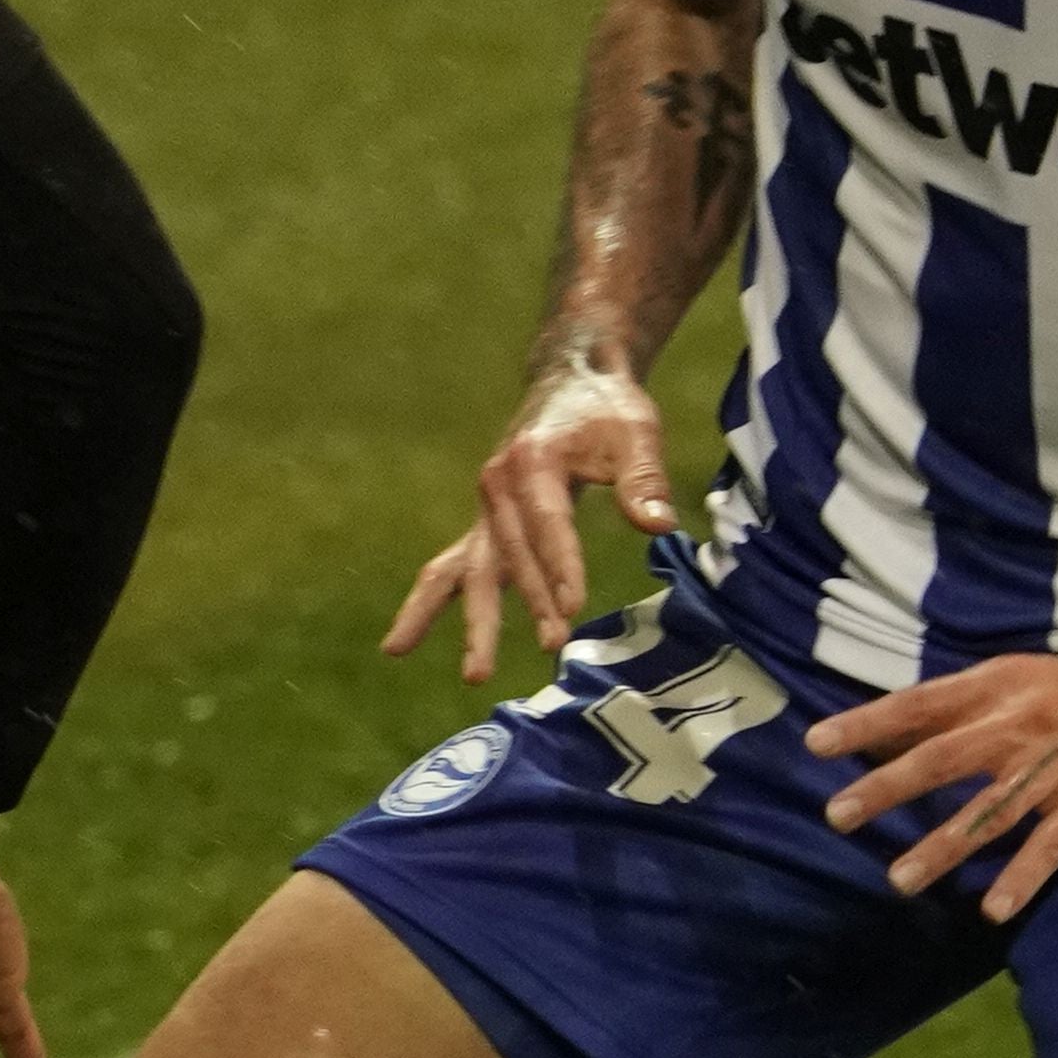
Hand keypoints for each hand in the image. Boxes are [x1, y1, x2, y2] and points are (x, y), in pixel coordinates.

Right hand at [383, 357, 679, 687]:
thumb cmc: (606, 408)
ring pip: (469, 572)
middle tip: (553, 643)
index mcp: (531, 460)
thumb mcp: (635, 430)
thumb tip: (659, 526)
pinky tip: (398, 647)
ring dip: (474, 622)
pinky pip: (448, 571)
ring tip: (474, 676)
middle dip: (532, 600)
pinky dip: (428, 608)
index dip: (559, 565)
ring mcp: (485, 511)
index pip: (546, 522)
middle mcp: (496, 487)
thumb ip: (644, 479)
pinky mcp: (485, 527)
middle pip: (510, 554)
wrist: (570, 381)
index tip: (574, 607)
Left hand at [808, 644, 1057, 920]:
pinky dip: (1022, 878)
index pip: (919, 704)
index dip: (867, 724)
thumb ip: (965, 707)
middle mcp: (1022, 722)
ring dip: (941, 848)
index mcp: (999, 685)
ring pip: (989, 812)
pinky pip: (1050, 846)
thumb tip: (891, 734)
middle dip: (886, 788)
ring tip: (899, 879)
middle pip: (942, 758)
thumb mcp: (1023, 681)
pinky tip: (993, 909)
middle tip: (836, 816)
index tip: (817, 744)